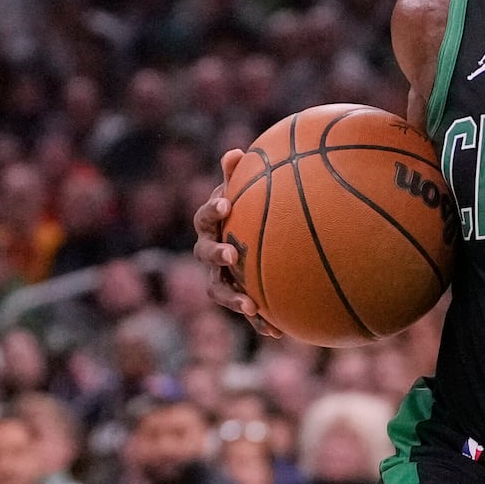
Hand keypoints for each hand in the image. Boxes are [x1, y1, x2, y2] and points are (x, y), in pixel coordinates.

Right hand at [194, 149, 283, 339]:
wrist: (249, 241)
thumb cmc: (247, 210)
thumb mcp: (244, 192)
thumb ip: (239, 176)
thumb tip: (236, 151)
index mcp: (211, 226)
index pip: (205, 217)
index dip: (212, 210)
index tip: (225, 203)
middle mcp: (209, 253)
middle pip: (205, 255)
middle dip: (217, 255)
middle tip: (232, 254)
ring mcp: (220, 277)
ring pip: (219, 291)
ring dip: (233, 298)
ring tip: (251, 304)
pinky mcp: (237, 298)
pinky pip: (246, 311)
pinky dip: (260, 322)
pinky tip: (279, 332)